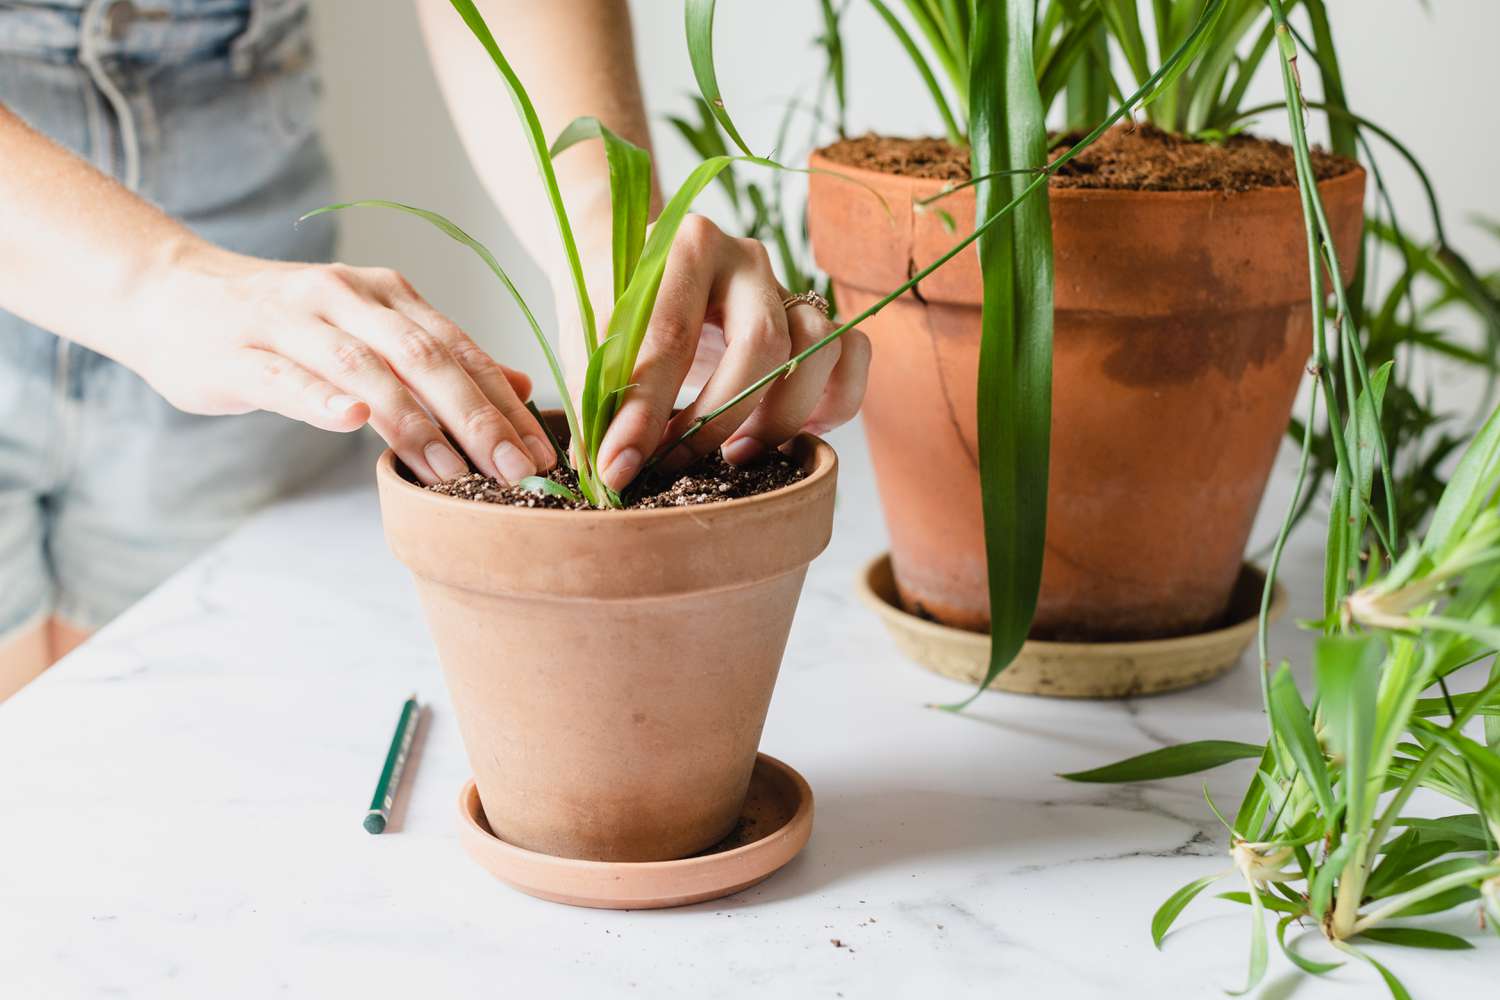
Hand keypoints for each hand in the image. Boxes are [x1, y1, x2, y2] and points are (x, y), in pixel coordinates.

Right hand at [129, 244, 554, 485]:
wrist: (170, 293)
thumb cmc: (283, 324)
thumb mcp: (369, 329)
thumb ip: (440, 357)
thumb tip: (521, 387)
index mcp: (387, 295)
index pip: (461, 349)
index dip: (506, 402)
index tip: (545, 454)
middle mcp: (346, 297)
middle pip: (425, 358)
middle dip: (478, 418)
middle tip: (518, 474)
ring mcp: (290, 321)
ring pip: (363, 370)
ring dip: (414, 423)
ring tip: (456, 474)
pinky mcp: (238, 352)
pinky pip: (285, 376)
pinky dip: (320, 398)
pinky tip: (351, 423)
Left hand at [590, 215, 869, 491]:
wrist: (631, 258)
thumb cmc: (611, 303)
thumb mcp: (591, 338)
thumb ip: (599, 395)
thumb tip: (611, 472)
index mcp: (684, 247)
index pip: (671, 336)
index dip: (646, 412)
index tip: (621, 467)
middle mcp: (745, 259)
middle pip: (762, 344)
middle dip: (720, 419)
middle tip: (677, 464)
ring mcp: (786, 285)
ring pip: (818, 347)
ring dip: (782, 415)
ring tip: (737, 454)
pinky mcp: (812, 313)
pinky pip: (854, 352)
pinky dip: (837, 400)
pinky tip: (796, 433)